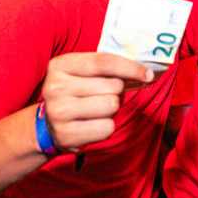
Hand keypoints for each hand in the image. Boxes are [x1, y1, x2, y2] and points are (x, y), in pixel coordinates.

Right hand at [40, 52, 154, 153]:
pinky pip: (107, 128)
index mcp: (60, 65)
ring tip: (97, 110)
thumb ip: (107, 67)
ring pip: (111, 105)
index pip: (105, 62)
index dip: (131, 68)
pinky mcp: (66, 135)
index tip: (148, 74)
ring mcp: (58, 112)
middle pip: (113, 86)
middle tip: (105, 96)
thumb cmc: (76, 93)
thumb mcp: (82, 73)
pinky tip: (93, 124)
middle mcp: (56, 87)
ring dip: (112, 109)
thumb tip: (145, 72)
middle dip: (117, 92)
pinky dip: (107, 127)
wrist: (48, 125)